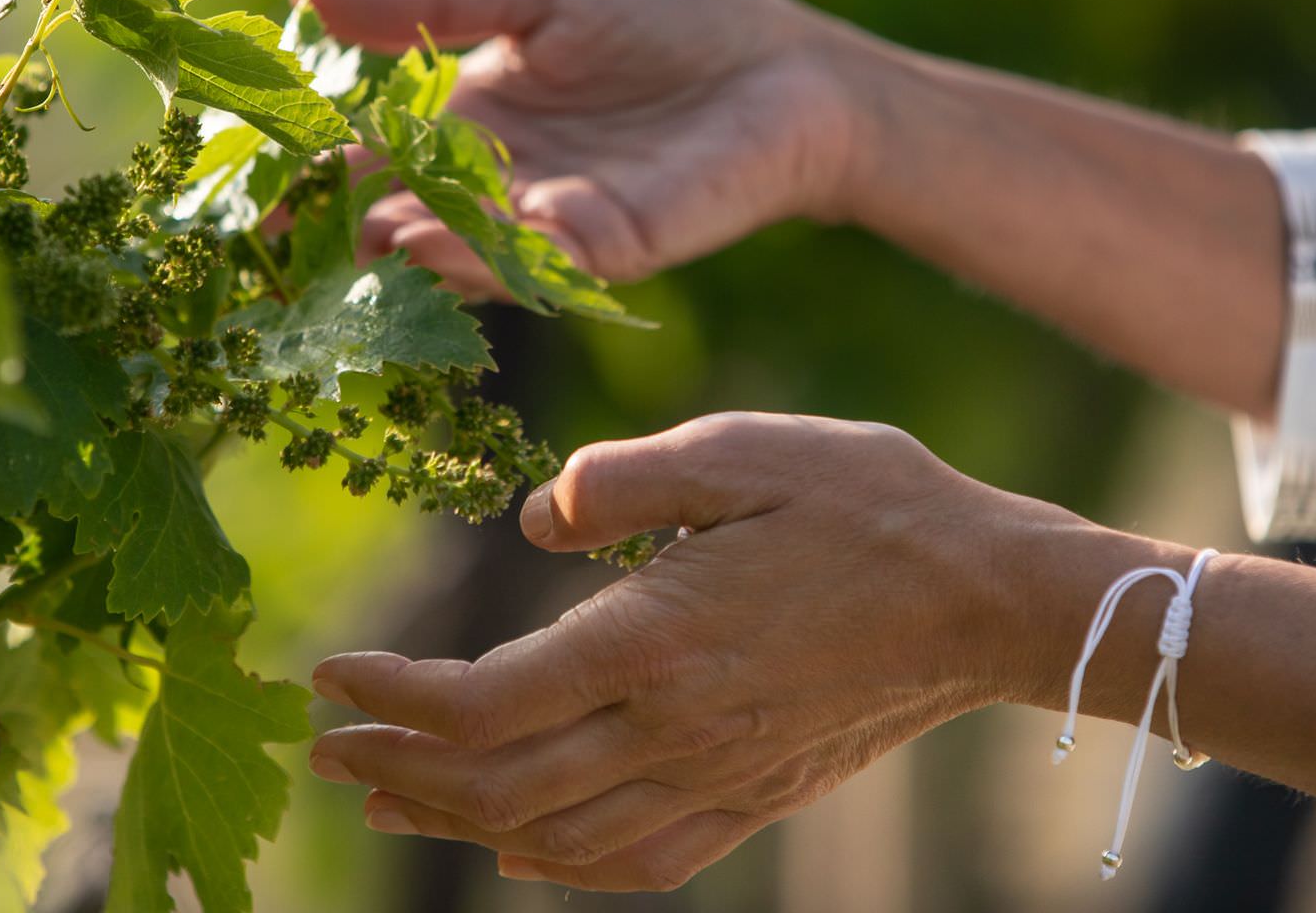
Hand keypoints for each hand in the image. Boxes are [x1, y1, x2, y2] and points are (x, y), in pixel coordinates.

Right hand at [291, 0, 861, 289]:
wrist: (792, 64)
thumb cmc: (674, 16)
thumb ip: (433, 0)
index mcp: (468, 120)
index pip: (366, 148)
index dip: (301, 158)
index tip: (232, 170)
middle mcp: (497, 186)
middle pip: (399, 214)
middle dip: (335, 226)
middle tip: (260, 237)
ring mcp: (553, 224)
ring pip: (462, 249)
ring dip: (406, 246)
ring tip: (354, 235)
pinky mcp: (619, 245)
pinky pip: (546, 256)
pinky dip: (498, 249)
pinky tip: (446, 235)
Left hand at [307, 413, 1076, 891]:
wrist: (990, 601)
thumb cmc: (868, 506)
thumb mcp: (736, 450)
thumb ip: (617, 483)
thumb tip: (534, 518)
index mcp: (655, 639)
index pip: (483, 700)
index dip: (391, 699)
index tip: (329, 676)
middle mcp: (672, 729)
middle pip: (498, 785)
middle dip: (396, 769)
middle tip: (326, 743)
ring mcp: (714, 777)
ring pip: (553, 837)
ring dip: (454, 821)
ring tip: (386, 797)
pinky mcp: (752, 797)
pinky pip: (634, 860)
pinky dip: (555, 865)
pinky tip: (516, 851)